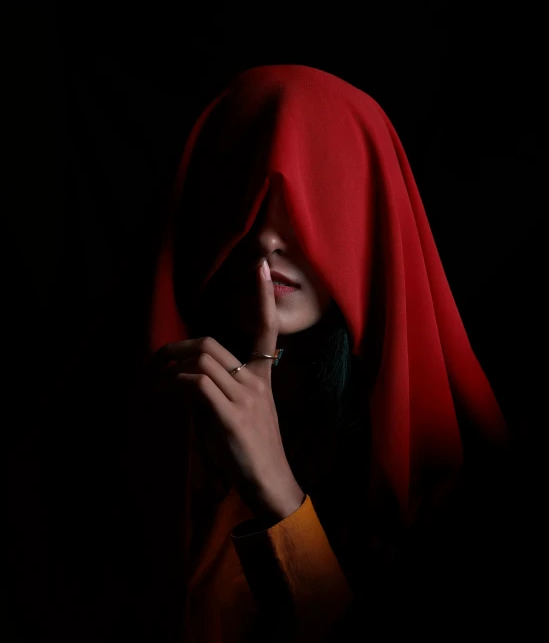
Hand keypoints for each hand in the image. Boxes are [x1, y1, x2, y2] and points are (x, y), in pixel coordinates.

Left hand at [146, 258, 304, 521]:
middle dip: (174, 348)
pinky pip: (196, 385)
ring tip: (151, 382)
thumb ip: (222, 387)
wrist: (271, 483)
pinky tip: (163, 393)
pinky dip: (173, 384)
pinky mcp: (231, 417)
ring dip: (167, 368)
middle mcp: (255, 380)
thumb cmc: (253, 448)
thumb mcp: (242, 410)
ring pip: (200, 361)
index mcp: (263, 376)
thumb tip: (186, 375)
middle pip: (209, 344)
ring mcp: (245, 398)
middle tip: (153, 363)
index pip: (267, 329)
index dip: (262, 296)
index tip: (261, 265)